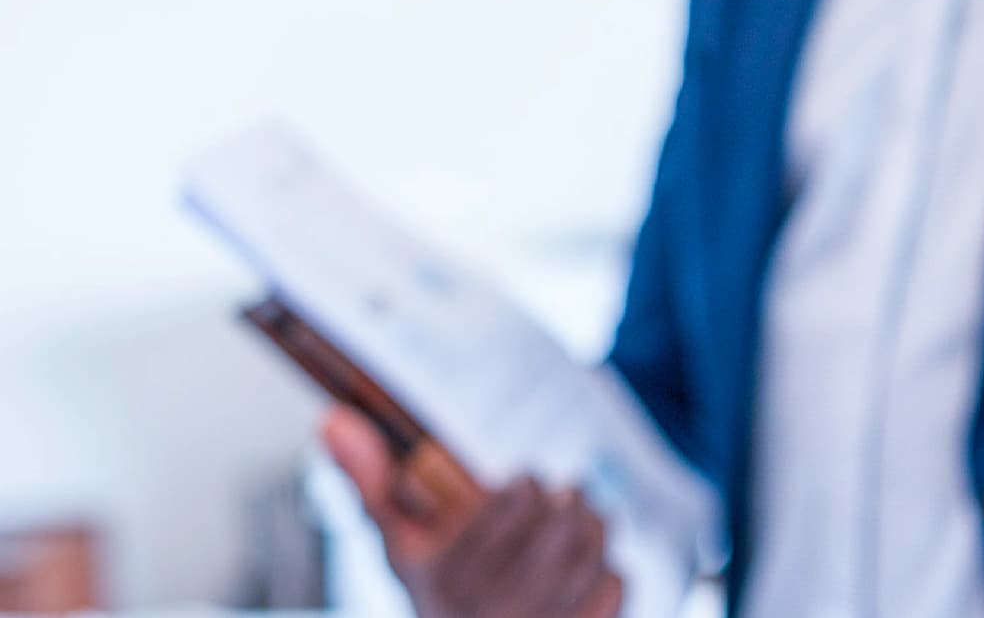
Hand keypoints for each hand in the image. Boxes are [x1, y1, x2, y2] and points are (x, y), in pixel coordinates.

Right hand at [322, 407, 622, 617]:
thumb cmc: (440, 584)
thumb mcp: (401, 540)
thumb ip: (371, 481)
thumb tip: (333, 418)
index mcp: (446, 578)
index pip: (516, 500)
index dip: (525, 487)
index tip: (523, 484)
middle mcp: (492, 611)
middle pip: (562, 521)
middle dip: (564, 501)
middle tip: (561, 497)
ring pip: (594, 547)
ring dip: (593, 526)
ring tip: (579, 522)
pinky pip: (616, 583)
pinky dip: (608, 570)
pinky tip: (587, 572)